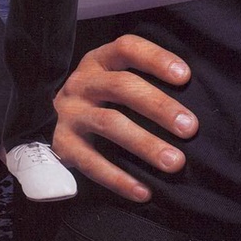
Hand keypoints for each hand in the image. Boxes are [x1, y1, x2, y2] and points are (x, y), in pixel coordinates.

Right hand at [54, 34, 197, 202]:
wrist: (47, 120)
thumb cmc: (100, 99)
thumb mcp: (112, 78)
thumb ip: (142, 81)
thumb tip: (193, 98)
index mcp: (99, 61)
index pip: (126, 48)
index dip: (155, 59)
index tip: (185, 76)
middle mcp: (82, 83)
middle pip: (120, 86)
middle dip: (158, 106)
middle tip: (189, 127)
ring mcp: (70, 113)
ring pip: (109, 123)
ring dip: (144, 143)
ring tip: (174, 162)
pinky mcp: (62, 145)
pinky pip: (91, 162)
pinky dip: (119, 179)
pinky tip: (144, 191)